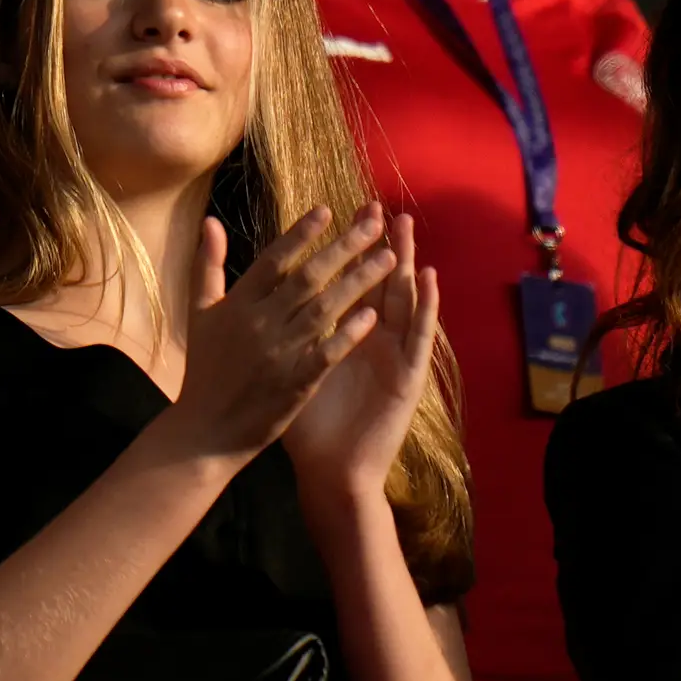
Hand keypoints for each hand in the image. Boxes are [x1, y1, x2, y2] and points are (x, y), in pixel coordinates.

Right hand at [167, 204, 396, 461]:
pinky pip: (328, 351)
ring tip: (388, 260)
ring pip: (325, 309)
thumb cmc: (204, 368)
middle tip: (374, 224)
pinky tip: (374, 314)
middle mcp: (259, 323)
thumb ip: (207, 264)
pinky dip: (350, 332)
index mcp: (236, 304)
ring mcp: (278, 353)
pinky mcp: (295, 382)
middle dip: (344, 248)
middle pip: (307, 278)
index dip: (302, 234)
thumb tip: (212, 221)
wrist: (205, 429)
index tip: (329, 211)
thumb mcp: (199, 312)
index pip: (274, 260)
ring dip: (358, 282)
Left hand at [284, 212, 440, 498]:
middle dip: (374, 247)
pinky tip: (428, 281)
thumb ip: (275, 336)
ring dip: (406, 265)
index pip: (341, 285)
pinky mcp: (407, 378)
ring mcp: (392, 357)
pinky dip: (426, 308)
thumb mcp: (288, 372)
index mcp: (340, 338)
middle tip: (377, 208)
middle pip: (375, 285)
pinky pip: (420, 338)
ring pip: (403, 302)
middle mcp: (371, 342)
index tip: (334, 212)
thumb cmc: (310, 425)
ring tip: (406, 231)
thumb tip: (252, 308)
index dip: (338, 251)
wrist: (333, 472)